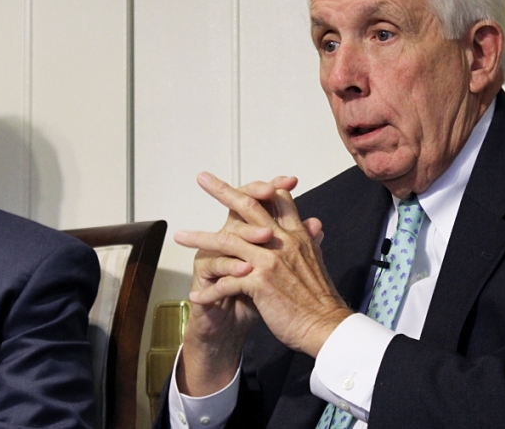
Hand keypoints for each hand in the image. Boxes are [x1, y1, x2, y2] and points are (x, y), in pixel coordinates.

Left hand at [178, 172, 351, 358]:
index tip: (243, 184)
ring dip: (200, 238)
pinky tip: (197, 296)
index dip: (259, 188)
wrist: (324, 326)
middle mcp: (282, 241)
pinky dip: (210, 290)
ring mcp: (270, 260)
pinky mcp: (260, 283)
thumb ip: (310, 240)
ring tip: (180, 236)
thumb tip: (314, 224)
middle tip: (203, 178)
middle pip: (249, 206)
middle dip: (223, 190)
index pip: (277, 199)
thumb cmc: (319, 298)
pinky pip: (226, 281)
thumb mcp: (317, 260)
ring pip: (228, 241)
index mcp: (296, 234)